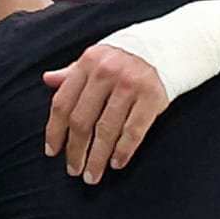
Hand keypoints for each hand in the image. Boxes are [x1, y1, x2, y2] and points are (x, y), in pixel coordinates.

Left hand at [42, 44, 168, 183]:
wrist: (171, 43)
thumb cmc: (128, 54)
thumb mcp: (98, 56)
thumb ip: (73, 71)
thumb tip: (48, 80)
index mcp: (88, 63)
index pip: (63, 102)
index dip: (54, 130)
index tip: (52, 151)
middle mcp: (106, 73)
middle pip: (82, 121)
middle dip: (75, 151)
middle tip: (73, 171)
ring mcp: (130, 85)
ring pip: (106, 130)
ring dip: (97, 158)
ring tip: (92, 175)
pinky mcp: (152, 97)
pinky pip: (133, 131)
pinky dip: (123, 151)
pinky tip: (116, 163)